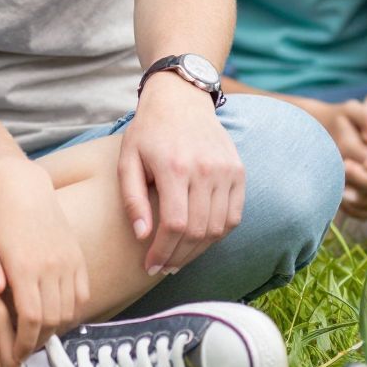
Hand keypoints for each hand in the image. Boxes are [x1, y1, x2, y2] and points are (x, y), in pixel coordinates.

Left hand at [0, 159, 90, 362]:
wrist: (24, 186)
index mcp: (24, 265)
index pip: (30, 318)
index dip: (24, 342)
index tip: (15, 355)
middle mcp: (51, 265)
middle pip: (52, 319)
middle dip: (38, 340)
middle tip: (24, 350)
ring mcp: (68, 261)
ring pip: (70, 310)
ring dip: (55, 328)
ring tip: (38, 335)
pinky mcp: (78, 257)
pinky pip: (82, 294)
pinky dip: (72, 311)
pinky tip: (56, 317)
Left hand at [119, 74, 243, 276]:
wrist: (181, 99)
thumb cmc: (148, 132)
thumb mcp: (127, 160)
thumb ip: (133, 200)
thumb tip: (143, 236)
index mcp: (175, 167)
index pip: (175, 225)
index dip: (163, 252)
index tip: (151, 266)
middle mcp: (205, 169)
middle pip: (198, 231)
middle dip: (179, 257)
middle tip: (163, 267)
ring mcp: (227, 170)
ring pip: (218, 227)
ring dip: (198, 251)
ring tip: (180, 258)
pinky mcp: (239, 171)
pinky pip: (235, 216)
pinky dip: (219, 234)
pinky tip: (200, 240)